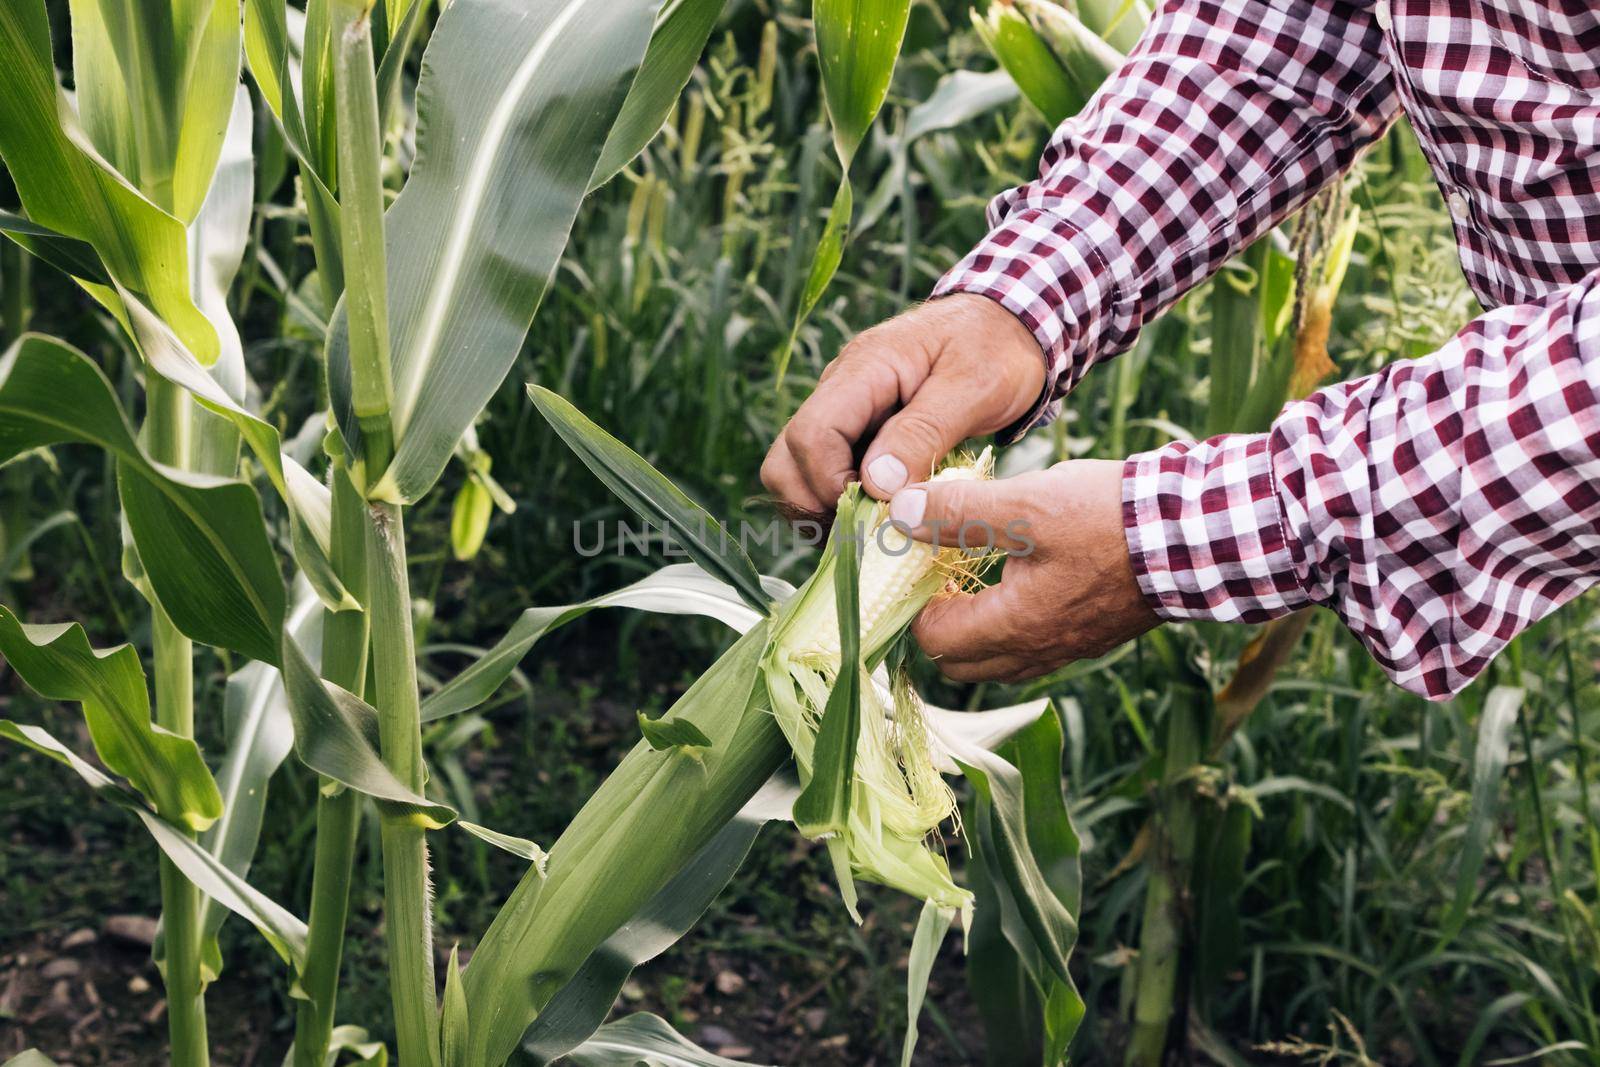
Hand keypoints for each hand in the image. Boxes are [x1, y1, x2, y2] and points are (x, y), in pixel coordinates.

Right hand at [762, 294, 1045, 514]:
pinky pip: (824, 474)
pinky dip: (840, 504)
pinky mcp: (855, 432)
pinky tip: (881, 515)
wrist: (1008, 323)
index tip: (877, 512)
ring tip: (874, 529)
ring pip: (794, 472)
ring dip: (824, 509)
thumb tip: (875, 485)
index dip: (831, 485)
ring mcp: (843, 411)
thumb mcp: (974, 386)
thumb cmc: (998, 349)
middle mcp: (840, 389)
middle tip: (869, 532)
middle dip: (816, 505)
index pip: (811, 435)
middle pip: (786, 459)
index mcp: (865, 369)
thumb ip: (923, 432)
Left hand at [887, 459, 1160, 681]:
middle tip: (933, 575)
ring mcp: (1069, 648)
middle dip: (937, 624)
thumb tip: (898, 511)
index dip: (910, 606)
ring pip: (999, 659)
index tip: (910, 565)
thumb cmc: (1110, 521)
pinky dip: (1011, 623)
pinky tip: (1019, 577)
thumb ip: (958, 512)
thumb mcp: (1025, 505)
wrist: (1201, 535)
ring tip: (969, 574)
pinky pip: (1034, 646)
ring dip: (974, 626)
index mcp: (1014, 628)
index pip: (933, 641)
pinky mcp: (1094, 634)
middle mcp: (1038, 651)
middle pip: (961, 663)